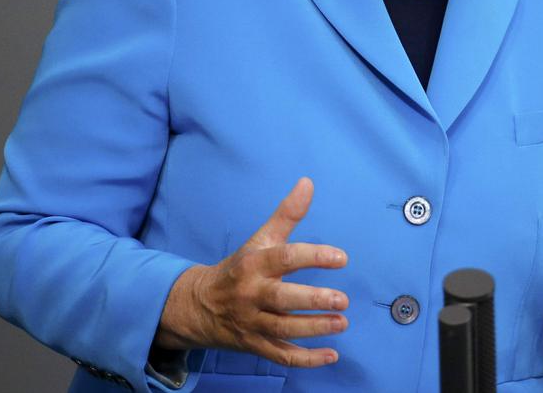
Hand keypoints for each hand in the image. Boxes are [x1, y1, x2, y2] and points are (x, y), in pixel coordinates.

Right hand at [154, 176, 349, 367]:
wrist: (199, 304)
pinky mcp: (255, 345)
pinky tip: (332, 355)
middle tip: (342, 300)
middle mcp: (251, 294)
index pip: (284, 258)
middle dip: (313, 301)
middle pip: (282, 300)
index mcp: (254, 264)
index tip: (342, 258)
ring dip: (315, 329)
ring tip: (342, 323)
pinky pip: (281, 356)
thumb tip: (308, 182)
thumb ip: (287, 214)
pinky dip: (306, 359)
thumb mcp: (260, 238)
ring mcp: (252, 322)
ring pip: (283, 331)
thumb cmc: (240, 267)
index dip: (313, 257)